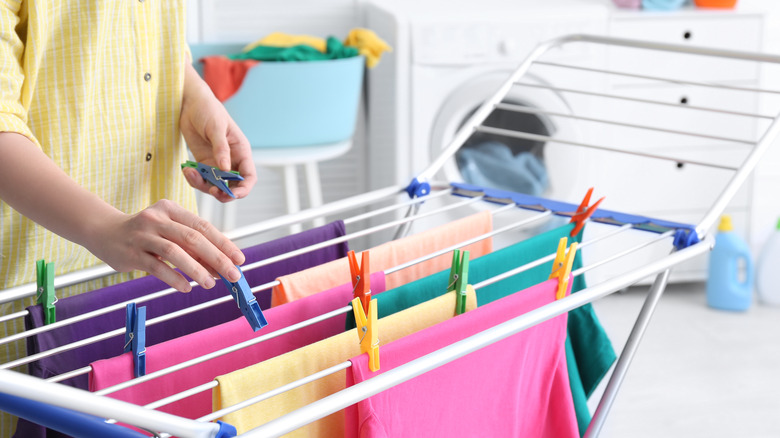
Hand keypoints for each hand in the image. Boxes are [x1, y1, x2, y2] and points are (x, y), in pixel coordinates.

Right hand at [89, 200, 245, 291]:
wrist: (104, 232)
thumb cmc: (145, 234)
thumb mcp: (169, 232)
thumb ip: (192, 247)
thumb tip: (220, 267)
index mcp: (171, 209)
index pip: (203, 226)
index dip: (223, 244)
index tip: (239, 259)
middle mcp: (157, 219)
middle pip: (193, 238)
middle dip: (217, 258)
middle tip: (233, 275)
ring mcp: (143, 235)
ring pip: (175, 252)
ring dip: (196, 270)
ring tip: (210, 284)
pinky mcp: (131, 253)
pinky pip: (157, 267)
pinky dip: (174, 278)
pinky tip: (186, 288)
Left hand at [179, 63, 255, 202]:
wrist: (189, 103)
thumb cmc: (208, 110)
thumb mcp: (216, 128)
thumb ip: (221, 149)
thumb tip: (225, 170)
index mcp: (241, 151)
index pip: (248, 176)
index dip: (243, 189)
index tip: (232, 194)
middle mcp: (231, 160)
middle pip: (232, 186)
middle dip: (222, 192)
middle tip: (210, 190)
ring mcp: (216, 162)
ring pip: (214, 184)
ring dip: (203, 185)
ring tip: (190, 173)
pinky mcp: (203, 162)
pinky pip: (201, 178)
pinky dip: (194, 178)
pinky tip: (186, 169)